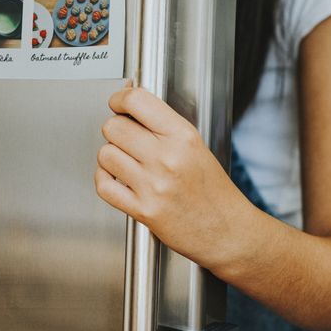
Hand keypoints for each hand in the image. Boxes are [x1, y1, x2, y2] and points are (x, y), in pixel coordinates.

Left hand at [95, 85, 251, 270]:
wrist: (227, 231)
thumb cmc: (214, 191)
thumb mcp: (196, 146)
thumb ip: (164, 125)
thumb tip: (130, 103)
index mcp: (183, 137)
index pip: (137, 101)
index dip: (120, 98)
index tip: (118, 103)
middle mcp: (167, 158)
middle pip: (114, 127)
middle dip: (115, 130)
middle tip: (125, 137)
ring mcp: (153, 185)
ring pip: (105, 154)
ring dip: (111, 156)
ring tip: (125, 161)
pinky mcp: (143, 210)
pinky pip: (104, 185)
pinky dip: (104, 179)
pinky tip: (117, 178)